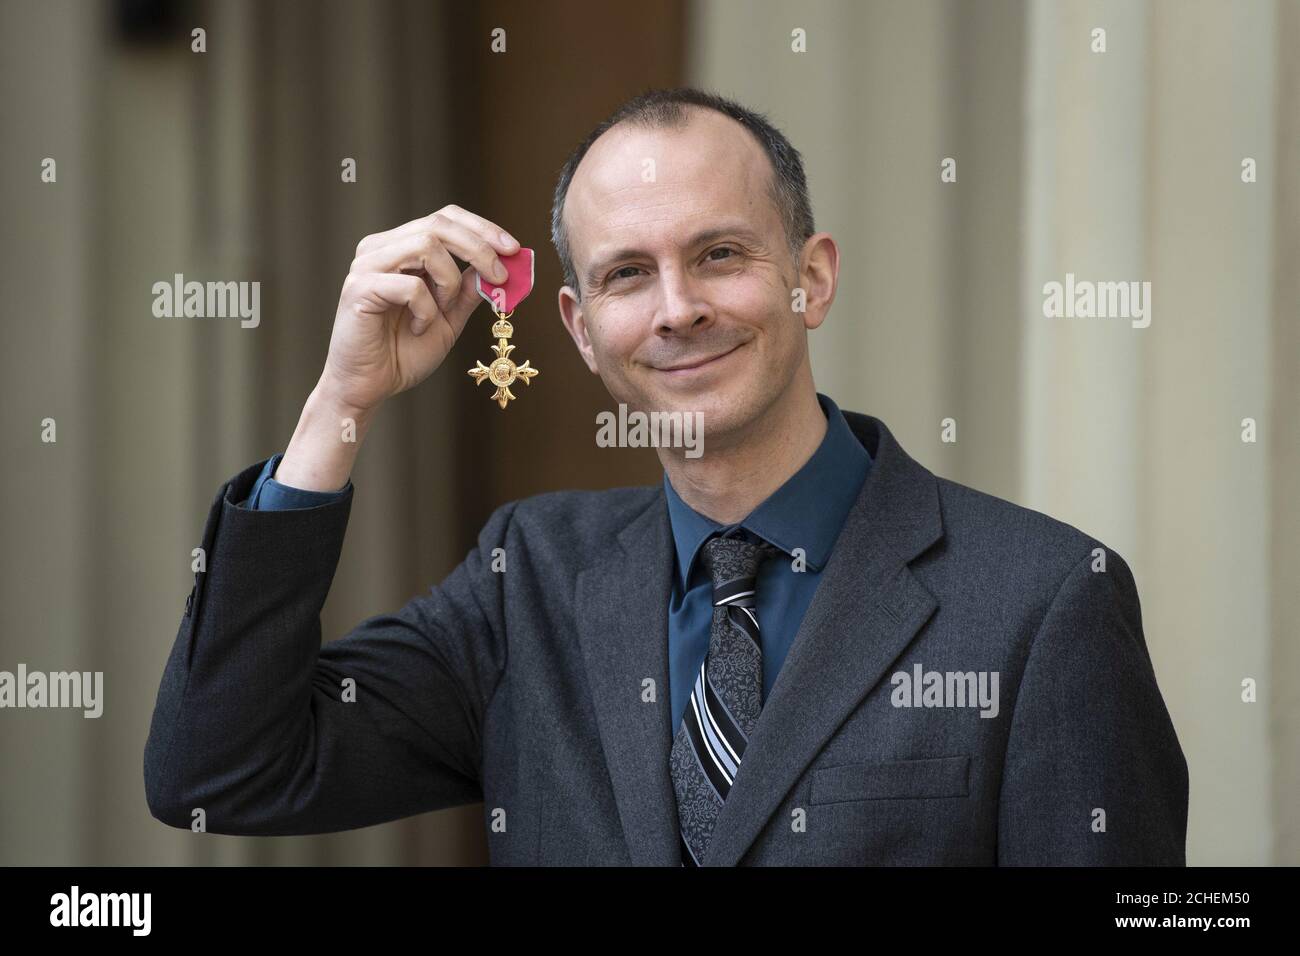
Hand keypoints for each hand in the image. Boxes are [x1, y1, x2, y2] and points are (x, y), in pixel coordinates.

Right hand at [320, 205, 518, 412]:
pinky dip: (426, 310)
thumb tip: (497, 266)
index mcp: (400, 248)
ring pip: (426, 245)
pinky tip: (418, 328)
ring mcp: (367, 265)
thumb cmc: (403, 352)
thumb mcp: (449, 318)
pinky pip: (410, 286)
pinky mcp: (359, 288)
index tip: (513, 248)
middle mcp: (380, 248)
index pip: (444, 218)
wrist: (369, 386)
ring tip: (444, 310)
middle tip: (500, 275)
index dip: (481, 228)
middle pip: (438, 224)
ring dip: (449, 281)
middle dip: (479, 247)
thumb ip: (468, 291)